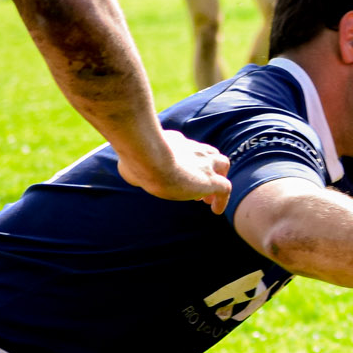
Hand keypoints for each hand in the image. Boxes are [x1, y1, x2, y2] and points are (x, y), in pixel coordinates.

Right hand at [117, 129, 232, 210]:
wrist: (148, 158)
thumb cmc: (135, 158)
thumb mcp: (130, 159)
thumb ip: (132, 163)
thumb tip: (127, 169)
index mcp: (175, 141)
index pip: (188, 146)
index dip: (187, 160)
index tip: (181, 173)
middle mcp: (192, 148)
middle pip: (209, 152)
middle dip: (207, 167)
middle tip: (197, 185)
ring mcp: (204, 164)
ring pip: (222, 165)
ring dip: (218, 180)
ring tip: (207, 200)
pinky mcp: (210, 180)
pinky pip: (225, 189)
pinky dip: (222, 200)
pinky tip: (215, 211)